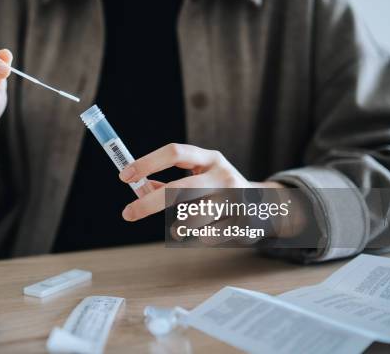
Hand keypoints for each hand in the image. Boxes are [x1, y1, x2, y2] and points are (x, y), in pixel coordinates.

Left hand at [118, 143, 300, 237]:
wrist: (266, 208)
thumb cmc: (219, 190)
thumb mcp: (199, 177)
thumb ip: (168, 182)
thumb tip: (139, 189)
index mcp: (209, 158)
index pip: (175, 152)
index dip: (147, 163)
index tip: (124, 176)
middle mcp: (223, 175)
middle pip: (180, 188)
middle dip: (150, 203)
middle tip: (128, 213)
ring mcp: (235, 199)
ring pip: (192, 217)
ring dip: (178, 225)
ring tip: (178, 227)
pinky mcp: (242, 223)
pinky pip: (206, 236)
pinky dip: (197, 237)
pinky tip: (207, 231)